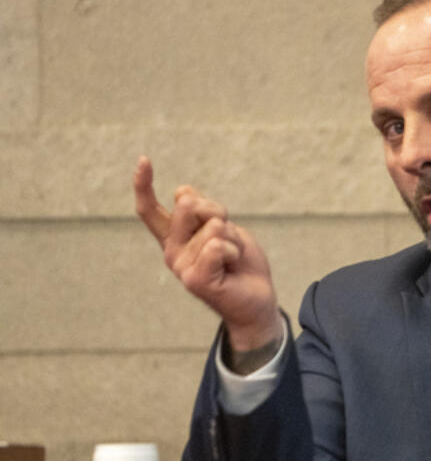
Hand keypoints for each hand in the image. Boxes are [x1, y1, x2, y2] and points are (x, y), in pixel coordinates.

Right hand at [133, 156, 280, 351]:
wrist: (257, 300)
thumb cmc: (241, 263)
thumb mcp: (223, 227)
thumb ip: (202, 211)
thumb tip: (182, 192)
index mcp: (175, 237)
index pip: (150, 210)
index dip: (144, 185)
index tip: (144, 160)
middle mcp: (172, 250)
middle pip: (189, 204)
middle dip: (219, 211)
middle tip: (229, 238)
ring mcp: (181, 266)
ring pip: (213, 224)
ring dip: (233, 236)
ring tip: (232, 257)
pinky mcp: (195, 279)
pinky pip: (218, 245)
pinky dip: (234, 250)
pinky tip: (232, 267)